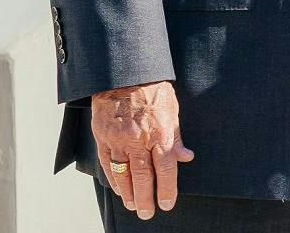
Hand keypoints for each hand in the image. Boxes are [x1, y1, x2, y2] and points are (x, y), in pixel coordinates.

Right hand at [91, 80, 194, 218]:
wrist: (124, 75)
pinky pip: (107, 164)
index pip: (165, 168)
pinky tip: (119, 189)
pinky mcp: (103, 138)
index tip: (167, 203)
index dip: (166, 188)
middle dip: (146, 198)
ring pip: (123, 174)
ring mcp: (118, 140)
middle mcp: (138, 140)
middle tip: (148, 213)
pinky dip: (113, 179)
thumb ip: (177, 136)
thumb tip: (186, 157)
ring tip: (133, 205)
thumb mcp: (173, 109)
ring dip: (128, 193)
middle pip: (142, 177)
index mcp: (160, 133)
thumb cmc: (153, 90)